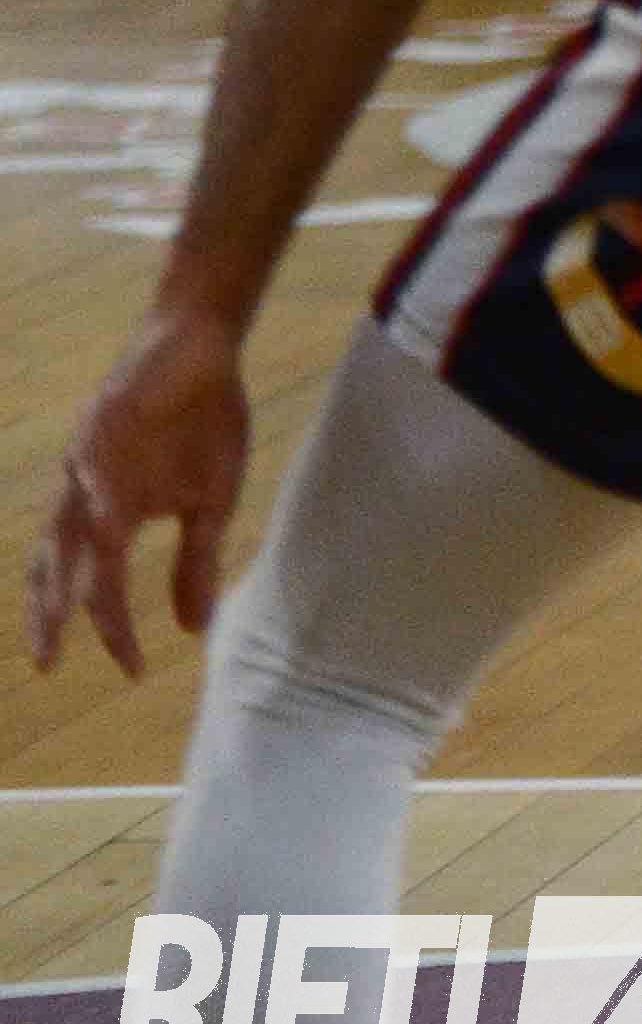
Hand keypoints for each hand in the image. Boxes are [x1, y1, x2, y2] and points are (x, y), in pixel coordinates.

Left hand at [28, 307, 248, 677]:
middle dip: (52, 614)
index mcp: (113, 519)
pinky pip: (94, 468)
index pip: (104, 586)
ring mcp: (89, 461)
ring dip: (59, 572)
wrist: (201, 353)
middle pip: (59, 566)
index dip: (114, 630)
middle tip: (48, 663)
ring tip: (60, 610)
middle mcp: (88, 497)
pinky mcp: (102, 424)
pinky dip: (96, 497)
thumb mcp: (210, 504)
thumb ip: (195, 562)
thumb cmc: (203, 425)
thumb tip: (193, 628)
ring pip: (64, 525)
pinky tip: (106, 524)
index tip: (135, 671)